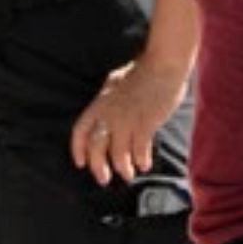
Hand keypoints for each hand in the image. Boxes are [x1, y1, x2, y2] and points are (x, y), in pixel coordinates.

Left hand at [70, 54, 190, 184]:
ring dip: (123, 167)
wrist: (164, 64)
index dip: (78, 150)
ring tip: (128, 174)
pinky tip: (145, 164)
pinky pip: (140, 149)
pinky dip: (141, 160)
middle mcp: (109, 114)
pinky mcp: (146, 123)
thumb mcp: (116, 82)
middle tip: (104, 179)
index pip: (80, 131)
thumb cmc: (143, 69)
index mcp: (100, 103)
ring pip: (118, 153)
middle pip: (96, 148)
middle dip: (99, 167)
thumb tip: (104, 113)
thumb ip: (108, 100)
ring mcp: (127, 120)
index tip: (81, 163)